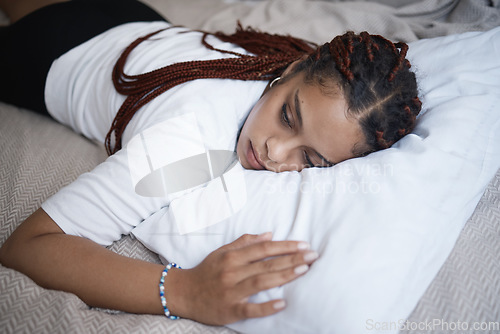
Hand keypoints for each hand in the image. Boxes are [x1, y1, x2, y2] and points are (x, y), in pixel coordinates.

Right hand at [166, 232, 317, 324]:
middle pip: (266, 263)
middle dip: (292, 258)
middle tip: (313, 255)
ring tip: (304, 270)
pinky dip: (266, 306)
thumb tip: (269, 234)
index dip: (285, 246)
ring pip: (261, 281)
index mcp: (232, 257)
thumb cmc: (206, 271)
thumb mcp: (222, 252)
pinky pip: (250, 308)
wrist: (183, 293)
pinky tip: (283, 302)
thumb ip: (244, 243)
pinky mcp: (230, 309)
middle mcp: (232, 272)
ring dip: (284, 275)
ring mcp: (231, 291)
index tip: (303, 244)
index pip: (263, 248)